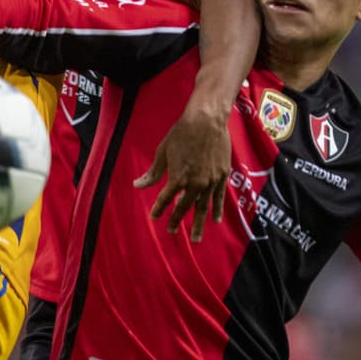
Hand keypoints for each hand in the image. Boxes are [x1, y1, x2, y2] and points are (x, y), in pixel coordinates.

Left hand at [137, 106, 229, 242]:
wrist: (207, 121)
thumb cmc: (181, 134)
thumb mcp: (163, 152)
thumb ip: (153, 172)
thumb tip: (138, 185)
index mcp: (178, 178)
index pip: (165, 199)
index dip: (159, 209)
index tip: (154, 217)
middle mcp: (194, 184)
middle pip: (184, 207)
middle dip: (176, 220)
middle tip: (171, 232)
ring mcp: (210, 182)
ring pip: (203, 207)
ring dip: (198, 224)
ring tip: (195, 239)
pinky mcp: (222, 176)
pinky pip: (219, 198)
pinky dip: (217, 210)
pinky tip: (215, 220)